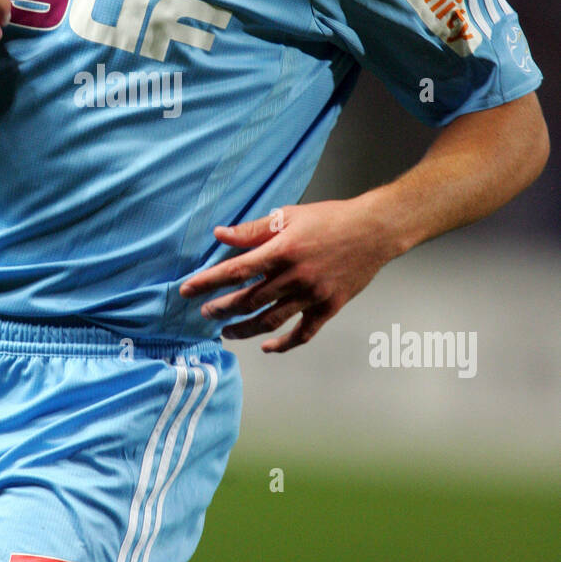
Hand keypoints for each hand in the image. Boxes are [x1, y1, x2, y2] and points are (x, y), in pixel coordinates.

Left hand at [179, 198, 395, 351]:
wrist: (375, 230)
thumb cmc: (330, 218)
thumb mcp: (289, 215)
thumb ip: (253, 228)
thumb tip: (220, 234)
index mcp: (282, 250)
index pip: (236, 270)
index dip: (208, 282)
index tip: (187, 290)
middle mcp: (295, 276)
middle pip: (249, 300)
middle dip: (221, 308)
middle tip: (204, 313)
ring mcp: (313, 295)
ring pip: (271, 321)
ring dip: (245, 329)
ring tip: (226, 331)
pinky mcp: (329, 307)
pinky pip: (303, 333)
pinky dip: (283, 343)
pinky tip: (267, 346)